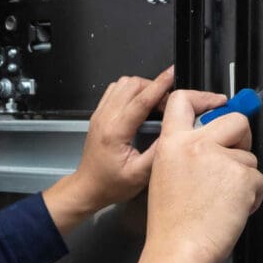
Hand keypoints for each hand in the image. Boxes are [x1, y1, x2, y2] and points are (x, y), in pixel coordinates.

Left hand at [42, 66, 174, 236]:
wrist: (88, 187)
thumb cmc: (109, 184)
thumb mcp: (139, 175)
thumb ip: (158, 152)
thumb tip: (174, 132)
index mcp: (115, 132)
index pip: (140, 100)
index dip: (159, 85)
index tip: (171, 74)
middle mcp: (105, 118)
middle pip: (131, 85)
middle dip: (154, 87)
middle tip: (168, 102)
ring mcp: (100, 114)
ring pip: (122, 84)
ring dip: (142, 87)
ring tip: (156, 103)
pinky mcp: (100, 114)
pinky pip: (115, 90)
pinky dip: (131, 91)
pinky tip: (140, 104)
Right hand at [133, 88, 262, 262]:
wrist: (178, 249)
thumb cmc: (172, 224)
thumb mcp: (165, 176)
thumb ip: (185, 153)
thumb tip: (211, 142)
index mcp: (172, 144)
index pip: (183, 100)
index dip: (206, 98)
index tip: (219, 103)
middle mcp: (195, 145)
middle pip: (234, 120)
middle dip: (242, 136)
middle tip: (236, 153)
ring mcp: (220, 159)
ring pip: (248, 157)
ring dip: (243, 177)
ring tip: (223, 198)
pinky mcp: (241, 176)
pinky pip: (258, 179)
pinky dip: (252, 195)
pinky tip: (233, 207)